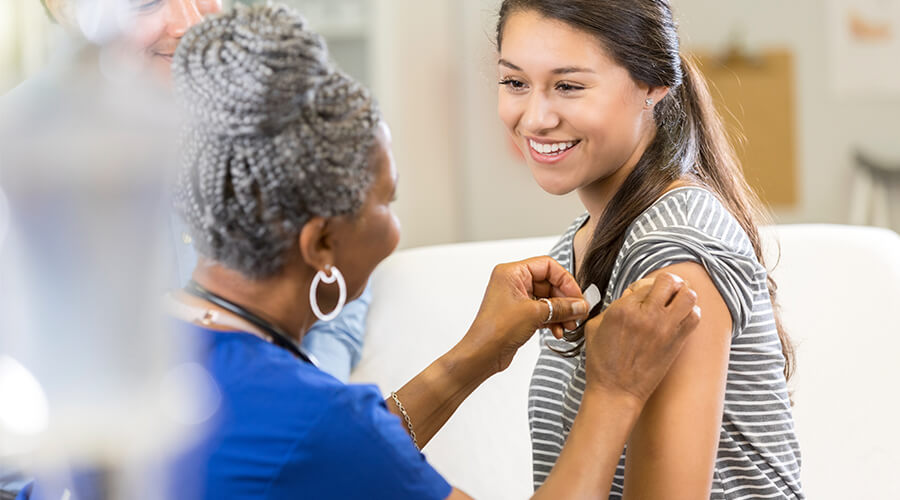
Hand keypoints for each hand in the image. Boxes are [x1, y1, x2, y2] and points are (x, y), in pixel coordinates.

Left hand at [464, 256, 589, 372]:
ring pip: (548, 299)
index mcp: (512, 273)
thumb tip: (580, 305)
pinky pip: (542, 311)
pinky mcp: (519, 314)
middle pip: (549, 283)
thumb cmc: (496, 330)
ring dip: (561, 312)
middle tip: (577, 313)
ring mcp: (516, 298)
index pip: (547, 266)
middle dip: (565, 300)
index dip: (565, 281)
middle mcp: (513, 282)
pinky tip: (558, 331)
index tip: (577, 297)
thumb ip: (562, 308)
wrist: (482, 354)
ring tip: (569, 325)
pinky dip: (552, 320)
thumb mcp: (535, 314)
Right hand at [582, 273, 700, 404]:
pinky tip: (680, 318)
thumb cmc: (603, 362)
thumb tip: (629, 297)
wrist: (616, 391)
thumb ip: (612, 306)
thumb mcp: (594, 326)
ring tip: (675, 302)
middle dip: (666, 283)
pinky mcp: (677, 342)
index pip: (643, 283)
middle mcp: (647, 315)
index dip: (642, 286)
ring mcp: (665, 328)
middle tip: (663, 291)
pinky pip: (694, 316)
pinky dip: (690, 313)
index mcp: (623, 309)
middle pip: (669, 281)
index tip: (639, 296)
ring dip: (682, 295)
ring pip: (688, 295)